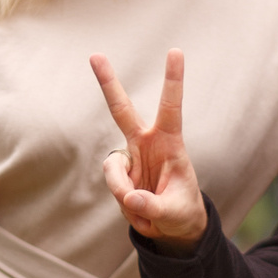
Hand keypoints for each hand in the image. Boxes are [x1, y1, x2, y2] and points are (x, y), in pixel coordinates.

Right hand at [91, 50, 207, 242]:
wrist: (172, 227)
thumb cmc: (182, 212)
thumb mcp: (175, 213)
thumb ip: (153, 206)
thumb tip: (128, 197)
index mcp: (170, 142)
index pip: (171, 107)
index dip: (173, 80)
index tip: (175, 51)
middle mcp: (146, 143)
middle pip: (121, 110)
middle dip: (108, 83)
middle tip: (95, 55)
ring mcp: (130, 157)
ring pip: (112, 167)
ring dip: (123, 190)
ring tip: (144, 209)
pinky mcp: (119, 174)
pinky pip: (113, 185)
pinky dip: (123, 201)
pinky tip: (138, 208)